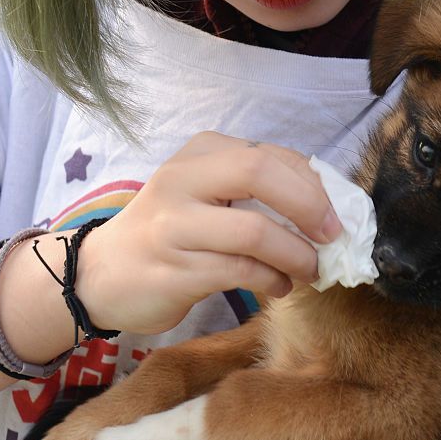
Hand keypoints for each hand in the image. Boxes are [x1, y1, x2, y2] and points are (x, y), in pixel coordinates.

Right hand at [75, 132, 341, 333]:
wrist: (102, 274)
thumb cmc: (171, 231)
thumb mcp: (207, 192)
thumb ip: (259, 188)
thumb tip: (329, 205)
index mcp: (200, 152)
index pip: (272, 155)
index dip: (316, 186)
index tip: (338, 215)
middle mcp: (182, 180)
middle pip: (261, 174)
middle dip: (310, 208)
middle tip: (332, 239)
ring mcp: (173, 225)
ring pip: (256, 232)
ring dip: (297, 256)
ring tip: (308, 271)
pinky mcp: (173, 270)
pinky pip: (241, 271)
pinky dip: (273, 281)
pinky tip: (279, 287)